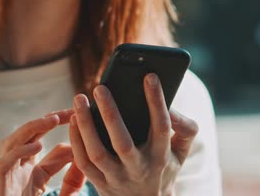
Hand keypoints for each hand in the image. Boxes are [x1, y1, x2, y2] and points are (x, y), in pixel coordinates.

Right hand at [0, 109, 86, 195]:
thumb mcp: (61, 192)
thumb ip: (70, 177)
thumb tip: (79, 154)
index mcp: (29, 168)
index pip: (42, 137)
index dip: (58, 123)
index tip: (79, 113)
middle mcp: (16, 168)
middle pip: (27, 135)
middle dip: (47, 119)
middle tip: (70, 111)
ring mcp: (7, 176)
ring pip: (11, 142)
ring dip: (31, 128)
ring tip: (53, 120)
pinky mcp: (0, 187)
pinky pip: (3, 164)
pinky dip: (18, 153)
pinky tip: (37, 146)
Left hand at [69, 73, 198, 195]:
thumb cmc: (165, 167)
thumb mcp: (182, 151)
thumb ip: (186, 127)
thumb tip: (171, 106)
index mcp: (161, 156)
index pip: (161, 126)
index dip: (156, 100)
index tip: (150, 76)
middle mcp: (139, 168)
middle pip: (122, 142)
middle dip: (110, 113)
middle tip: (100, 87)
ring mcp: (117, 178)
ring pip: (97, 152)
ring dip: (86, 125)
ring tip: (80, 99)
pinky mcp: (100, 184)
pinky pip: (83, 162)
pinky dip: (76, 140)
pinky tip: (74, 119)